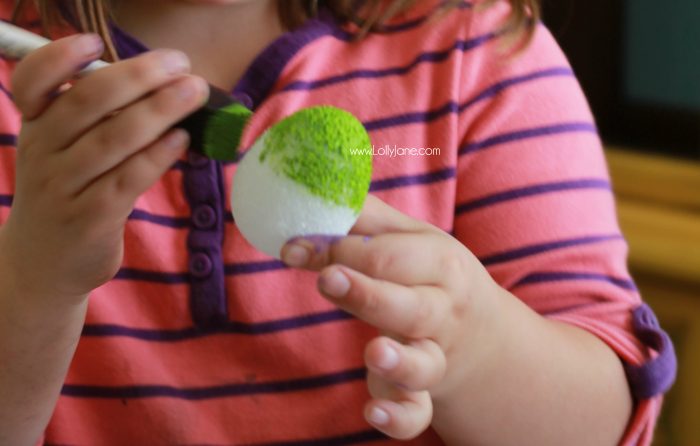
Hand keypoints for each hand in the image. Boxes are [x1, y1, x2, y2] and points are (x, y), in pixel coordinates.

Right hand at [1, 33, 207, 301]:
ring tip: (194, 94)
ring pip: (112, 139)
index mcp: (36, 126)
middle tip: (181, 65)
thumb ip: (99, 121)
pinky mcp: (90, 218)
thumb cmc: (69, 194)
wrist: (43, 265)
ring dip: (159, 111)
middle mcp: (43, 152)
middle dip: (139, 77)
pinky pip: (128, 178)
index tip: (95, 43)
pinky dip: (157, 155)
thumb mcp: (64, 153)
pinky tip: (183, 140)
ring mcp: (64, 187)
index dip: (60, 57)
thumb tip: (164, 87)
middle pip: (87, 102)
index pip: (32, 82)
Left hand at [280, 195, 498, 439]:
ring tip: (373, 351)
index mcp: (440, 264)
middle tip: (328, 279)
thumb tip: (311, 198)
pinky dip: (399, 416)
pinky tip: (373, 412)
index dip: (339, 250)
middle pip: (410, 306)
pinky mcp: (423, 393)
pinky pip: (417, 413)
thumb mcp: (411, 238)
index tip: (294, 247)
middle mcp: (442, 311)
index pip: (390, 256)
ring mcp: (436, 355)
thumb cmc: (430, 275)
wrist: (479, 333)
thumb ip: (364, 219)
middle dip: (367, 292)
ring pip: (423, 364)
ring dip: (398, 360)